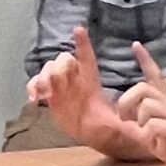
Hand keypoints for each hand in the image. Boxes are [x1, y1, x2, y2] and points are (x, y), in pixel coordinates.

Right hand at [25, 27, 152, 158]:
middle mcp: (75, 79)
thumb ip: (120, 127)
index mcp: (91, 81)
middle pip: (63, 60)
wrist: (94, 135)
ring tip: (42, 94)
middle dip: (57, 68)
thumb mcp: (115, 125)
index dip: (83, 44)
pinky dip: (32, 88)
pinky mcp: (50, 95)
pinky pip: (36, 85)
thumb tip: (133, 133)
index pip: (87, 58)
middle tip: (52, 87)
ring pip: (48, 69)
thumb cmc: (107, 127)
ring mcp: (61, 86)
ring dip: (42, 79)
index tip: (79, 30)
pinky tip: (34, 100)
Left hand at [119, 46, 165, 165]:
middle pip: (142, 87)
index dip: (146, 60)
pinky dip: (147, 135)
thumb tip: (119, 124)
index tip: (136, 45)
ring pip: (147, 105)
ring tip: (145, 134)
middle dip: (127, 101)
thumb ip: (138, 129)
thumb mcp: (154, 138)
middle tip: (125, 119)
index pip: (156, 76)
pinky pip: (153, 124)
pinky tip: (154, 142)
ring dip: (139, 120)